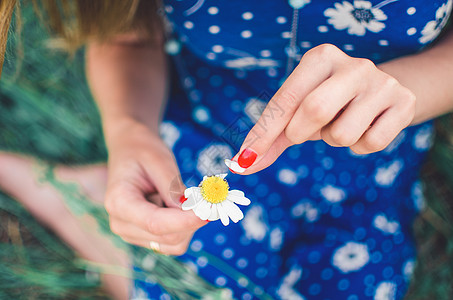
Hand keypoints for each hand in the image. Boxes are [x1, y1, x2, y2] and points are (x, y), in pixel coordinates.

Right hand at [104, 120, 206, 254]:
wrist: (130, 151)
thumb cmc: (143, 151)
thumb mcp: (159, 161)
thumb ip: (173, 188)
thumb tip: (192, 211)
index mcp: (118, 203)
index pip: (155, 223)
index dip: (184, 221)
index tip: (208, 212)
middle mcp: (120, 224)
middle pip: (167, 237)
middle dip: (191, 220)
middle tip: (206, 197)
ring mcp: (131, 234)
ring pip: (174, 244)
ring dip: (188, 224)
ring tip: (179, 196)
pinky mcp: (144, 237)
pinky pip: (173, 242)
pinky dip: (185, 227)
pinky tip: (177, 206)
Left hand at [229, 44, 415, 174]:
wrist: (383, 91)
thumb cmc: (330, 101)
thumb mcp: (298, 111)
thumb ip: (271, 136)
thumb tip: (242, 165)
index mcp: (320, 58)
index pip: (286, 99)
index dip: (264, 133)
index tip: (245, 159)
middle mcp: (353, 65)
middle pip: (314, 111)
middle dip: (301, 133)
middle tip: (304, 132)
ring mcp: (382, 83)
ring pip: (342, 135)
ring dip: (333, 140)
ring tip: (342, 122)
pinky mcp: (404, 103)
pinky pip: (370, 144)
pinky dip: (359, 146)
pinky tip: (365, 127)